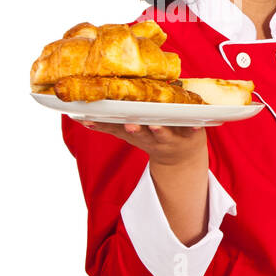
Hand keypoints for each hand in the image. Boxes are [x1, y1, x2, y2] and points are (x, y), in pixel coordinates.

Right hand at [76, 120, 206, 167]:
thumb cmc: (152, 138)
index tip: (92, 120)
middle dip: (135, 129)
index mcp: (138, 135)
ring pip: (166, 133)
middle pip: (143, 133)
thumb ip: (109, 126)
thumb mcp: (129, 135)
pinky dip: (195, 127)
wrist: (182, 157)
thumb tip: (79, 118)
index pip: (121, 129)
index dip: (107, 125)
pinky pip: (194, 130)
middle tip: (129, 124)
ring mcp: (173, 136)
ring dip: (161, 130)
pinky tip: (196, 124)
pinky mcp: (192, 134)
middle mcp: (153, 138)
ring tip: (155, 125)